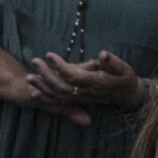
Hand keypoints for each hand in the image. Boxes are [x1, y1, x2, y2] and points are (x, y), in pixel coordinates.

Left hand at [26, 51, 143, 112]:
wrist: (128, 97)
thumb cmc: (126, 79)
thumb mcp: (124, 69)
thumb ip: (113, 62)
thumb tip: (103, 54)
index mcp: (96, 83)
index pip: (75, 76)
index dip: (61, 66)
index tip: (49, 55)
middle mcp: (86, 93)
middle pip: (62, 86)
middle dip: (47, 74)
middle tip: (35, 61)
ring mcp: (80, 98)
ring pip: (58, 96)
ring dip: (42, 87)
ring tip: (29, 77)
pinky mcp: (77, 100)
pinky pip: (59, 102)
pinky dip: (46, 98)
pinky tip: (34, 92)